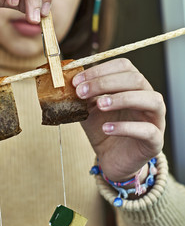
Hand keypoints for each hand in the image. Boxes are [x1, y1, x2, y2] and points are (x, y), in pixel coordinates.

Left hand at [72, 58, 164, 182]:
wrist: (110, 158)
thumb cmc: (102, 128)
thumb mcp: (88, 109)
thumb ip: (83, 95)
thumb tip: (69, 81)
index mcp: (132, 86)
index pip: (123, 66)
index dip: (99, 70)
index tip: (77, 81)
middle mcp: (148, 97)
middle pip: (136, 79)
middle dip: (105, 83)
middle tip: (81, 92)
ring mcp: (155, 119)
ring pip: (151, 99)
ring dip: (122, 99)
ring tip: (99, 105)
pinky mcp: (154, 141)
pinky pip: (147, 130)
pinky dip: (126, 127)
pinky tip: (107, 128)